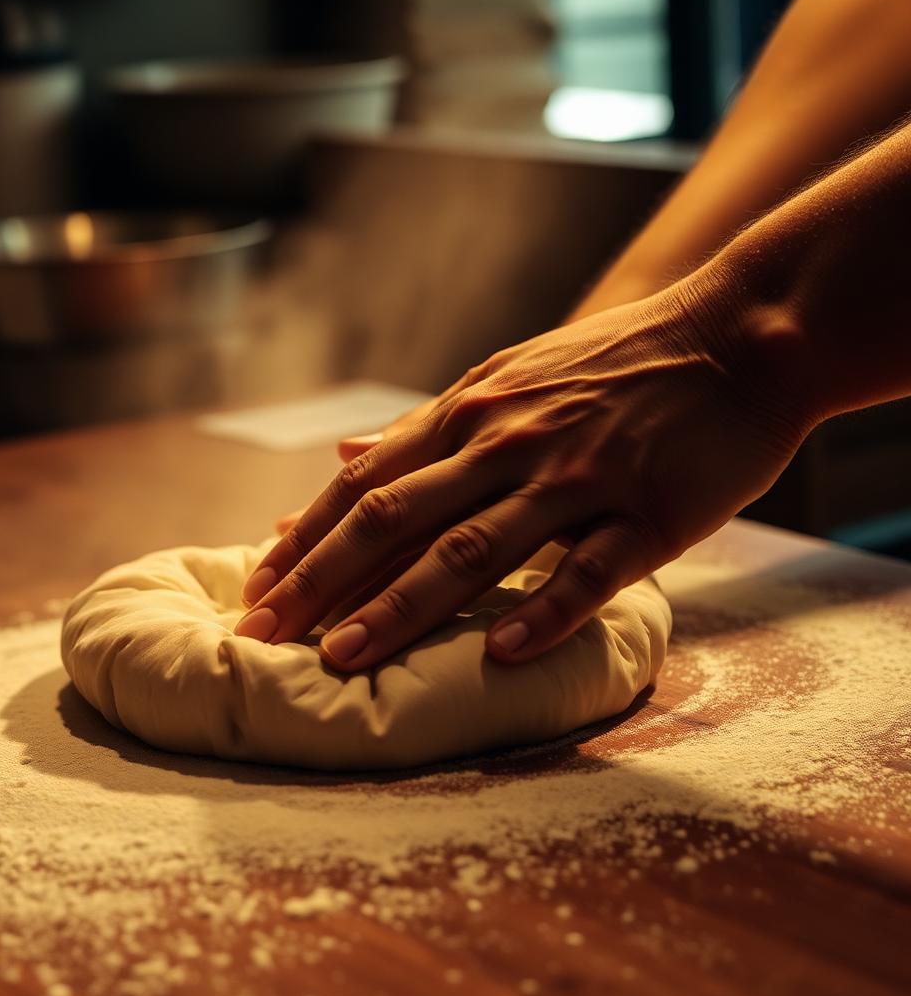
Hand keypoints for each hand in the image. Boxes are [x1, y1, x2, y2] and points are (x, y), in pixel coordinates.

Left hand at [235, 278, 808, 667]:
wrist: (740, 335)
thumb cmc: (619, 364)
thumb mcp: (508, 375)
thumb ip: (427, 426)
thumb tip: (345, 453)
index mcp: (470, 413)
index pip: (366, 484)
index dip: (307, 539)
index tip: (256, 589)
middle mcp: (505, 443)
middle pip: (393, 519)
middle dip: (320, 581)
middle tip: (263, 637)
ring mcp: (574, 478)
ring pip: (470, 549)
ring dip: (399, 608)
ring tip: (341, 660)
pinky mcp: (645, 512)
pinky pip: (586, 570)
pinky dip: (540, 611)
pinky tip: (499, 655)